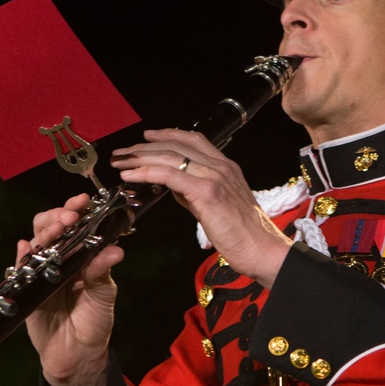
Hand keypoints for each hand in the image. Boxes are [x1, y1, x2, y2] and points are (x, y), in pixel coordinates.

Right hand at [21, 193, 123, 385]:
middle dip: (58, 216)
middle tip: (70, 217)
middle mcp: (60, 260)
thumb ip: (103, 272)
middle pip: (50, 227)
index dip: (76, 211)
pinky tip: (25, 248)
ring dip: (44, 232)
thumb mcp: (103, 296)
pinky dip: (22, 256)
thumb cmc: (94, 323)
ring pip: (36, 243)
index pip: (75, 226)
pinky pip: (20, 269)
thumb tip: (115, 250)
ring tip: (56, 229)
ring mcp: (41, 273)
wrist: (78, 357)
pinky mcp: (27, 290)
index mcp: (81, 257)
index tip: (83, 202)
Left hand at [110, 129, 291, 286]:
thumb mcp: (218, 206)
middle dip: (145, 146)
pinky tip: (131, 175)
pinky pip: (171, 175)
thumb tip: (174, 188)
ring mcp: (215, 176)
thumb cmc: (244, 235)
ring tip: (120, 162)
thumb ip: (195, 193)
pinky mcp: (208, 192)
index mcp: (226, 167)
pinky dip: (147, 172)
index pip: (193, 140)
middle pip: (177, 145)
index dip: (167, 135)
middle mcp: (221, 166)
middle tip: (123, 152)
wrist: (263, 250)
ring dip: (140, 157)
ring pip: (171, 156)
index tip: (146, 137)